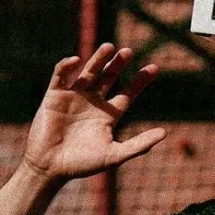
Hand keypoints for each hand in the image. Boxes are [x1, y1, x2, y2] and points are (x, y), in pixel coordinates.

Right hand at [22, 44, 165, 180]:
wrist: (50, 167)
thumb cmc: (82, 164)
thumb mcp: (114, 155)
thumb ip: (139, 145)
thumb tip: (164, 133)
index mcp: (107, 115)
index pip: (128, 93)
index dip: (140, 81)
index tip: (155, 68)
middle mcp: (92, 103)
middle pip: (109, 77)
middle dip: (118, 64)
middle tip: (129, 52)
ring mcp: (73, 97)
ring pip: (88, 72)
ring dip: (98, 59)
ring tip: (109, 47)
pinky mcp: (54, 96)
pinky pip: (60, 76)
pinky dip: (67, 66)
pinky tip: (76, 60)